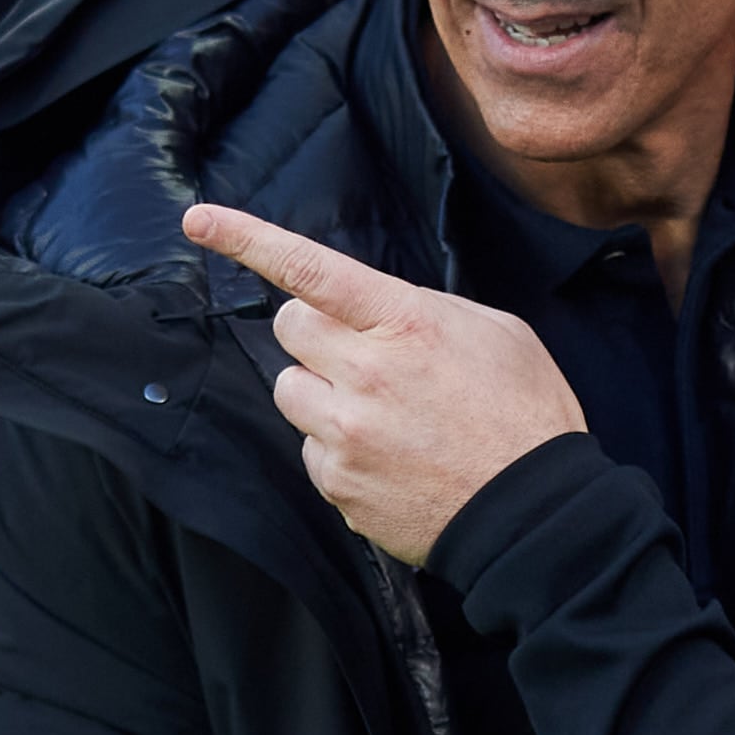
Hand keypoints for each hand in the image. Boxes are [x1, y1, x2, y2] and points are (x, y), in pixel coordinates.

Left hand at [183, 203, 585, 563]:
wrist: (535, 514)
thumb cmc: (525, 416)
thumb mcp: (496, 334)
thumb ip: (426, 311)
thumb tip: (375, 311)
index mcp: (407, 323)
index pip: (310, 269)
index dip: (247, 239)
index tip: (199, 220)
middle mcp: (366, 373)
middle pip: (289, 326)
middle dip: (318, 333)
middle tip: (364, 355)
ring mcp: (347, 433)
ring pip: (288, 388)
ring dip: (322, 391)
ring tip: (381, 414)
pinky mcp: (338, 484)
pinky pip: (309, 449)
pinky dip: (338, 449)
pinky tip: (390, 458)